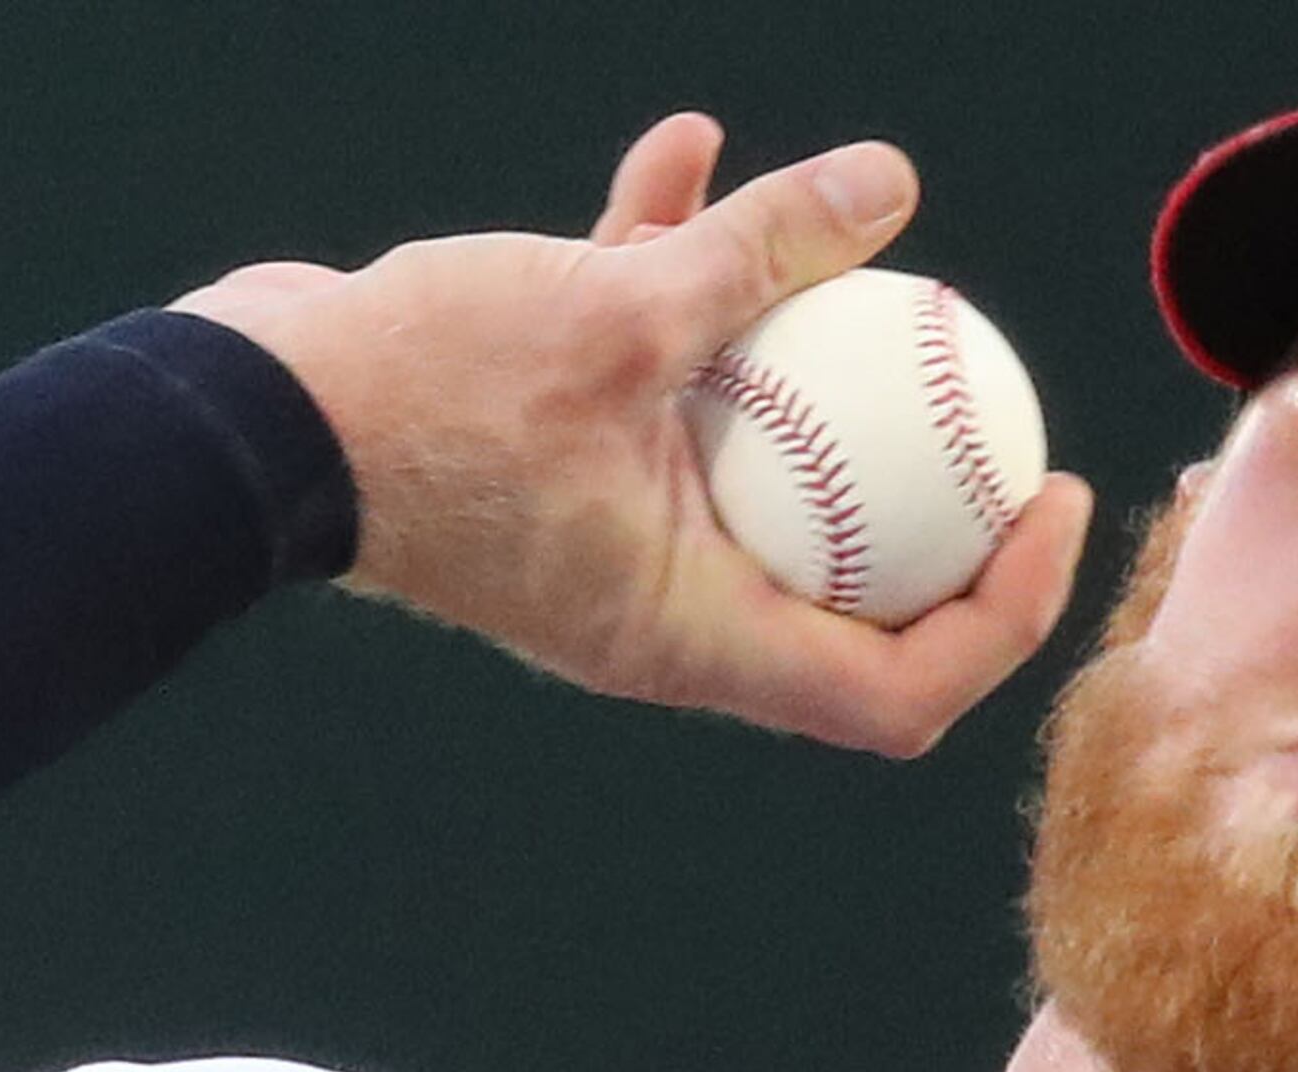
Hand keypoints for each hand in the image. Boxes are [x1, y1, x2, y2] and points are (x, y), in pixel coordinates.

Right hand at [174, 115, 1095, 756]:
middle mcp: (661, 610)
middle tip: (996, 399)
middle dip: (936, 496)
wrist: (247, 411)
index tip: (1051, 501)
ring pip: (753, 466)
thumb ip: (762, 253)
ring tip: (848, 246)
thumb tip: (889, 184)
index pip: (898, 690)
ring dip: (801, 359)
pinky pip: (654, 384)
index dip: (1006, 616)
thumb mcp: (622, 311)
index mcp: (693, 638)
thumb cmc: (423, 401)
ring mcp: (606, 538)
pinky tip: (688, 154)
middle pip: (853, 587)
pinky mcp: (551, 459)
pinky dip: (680, 283)